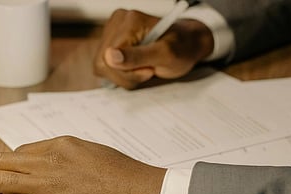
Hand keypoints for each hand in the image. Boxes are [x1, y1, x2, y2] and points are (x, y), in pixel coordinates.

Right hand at [94, 9, 213, 88]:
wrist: (187, 44)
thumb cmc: (182, 48)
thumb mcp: (165, 56)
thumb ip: (136, 56)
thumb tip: (109, 57)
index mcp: (130, 21)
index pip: (108, 57)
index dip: (126, 71)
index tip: (149, 70)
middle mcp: (117, 23)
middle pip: (102, 62)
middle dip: (125, 75)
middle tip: (148, 71)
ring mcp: (112, 32)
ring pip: (102, 66)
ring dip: (124, 76)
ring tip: (144, 69)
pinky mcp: (111, 42)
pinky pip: (105, 66)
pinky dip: (121, 74)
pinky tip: (136, 68)